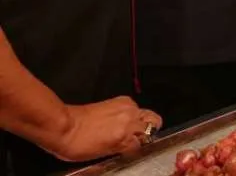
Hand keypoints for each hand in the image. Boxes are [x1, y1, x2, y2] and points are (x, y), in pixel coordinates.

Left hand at [45, 98, 161, 161]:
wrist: (63, 126)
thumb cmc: (76, 145)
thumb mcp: (100, 155)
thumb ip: (120, 149)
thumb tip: (130, 147)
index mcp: (123, 138)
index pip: (141, 145)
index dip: (138, 149)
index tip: (134, 151)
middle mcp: (129, 121)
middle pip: (153, 124)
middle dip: (148, 132)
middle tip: (139, 138)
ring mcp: (126, 108)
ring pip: (148, 114)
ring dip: (143, 121)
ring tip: (132, 128)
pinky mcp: (120, 100)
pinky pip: (136, 107)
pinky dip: (133, 113)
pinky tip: (122, 118)